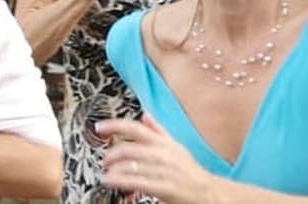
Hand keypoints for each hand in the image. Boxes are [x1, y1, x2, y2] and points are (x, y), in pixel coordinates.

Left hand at [97, 114, 214, 203]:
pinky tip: (110, 181)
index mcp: (163, 142)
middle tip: (104, 160)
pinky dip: (119, 181)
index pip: (135, 128)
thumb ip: (158, 131)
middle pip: (128, 148)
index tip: (100, 127)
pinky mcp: (163, 187)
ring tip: (106, 173)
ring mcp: (163, 170)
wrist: (207, 191)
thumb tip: (145, 115)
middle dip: (111, 154)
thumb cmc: (190, 170)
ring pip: (130, 165)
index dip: (115, 125)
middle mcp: (162, 154)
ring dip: (113, 169)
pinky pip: (136, 181)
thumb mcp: (176, 146)